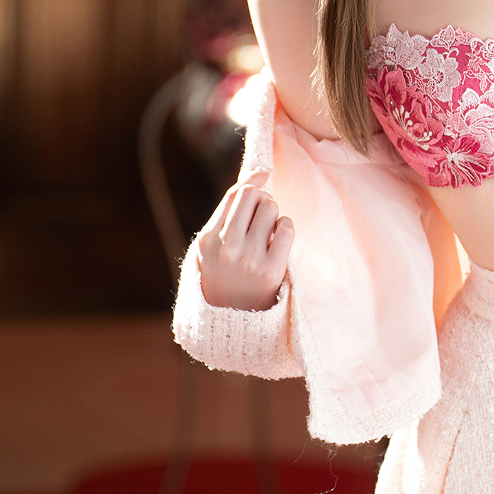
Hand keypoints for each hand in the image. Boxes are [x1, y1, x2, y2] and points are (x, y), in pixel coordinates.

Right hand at [197, 173, 294, 310]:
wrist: (233, 321)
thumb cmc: (224, 275)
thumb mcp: (213, 245)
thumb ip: (230, 211)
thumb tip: (260, 172)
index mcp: (207, 239)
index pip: (234, 194)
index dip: (252, 181)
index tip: (263, 178)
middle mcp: (226, 247)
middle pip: (253, 195)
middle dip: (262, 200)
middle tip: (261, 217)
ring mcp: (248, 260)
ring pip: (271, 208)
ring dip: (273, 216)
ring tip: (266, 233)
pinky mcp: (271, 271)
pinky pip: (286, 228)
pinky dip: (285, 228)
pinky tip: (278, 241)